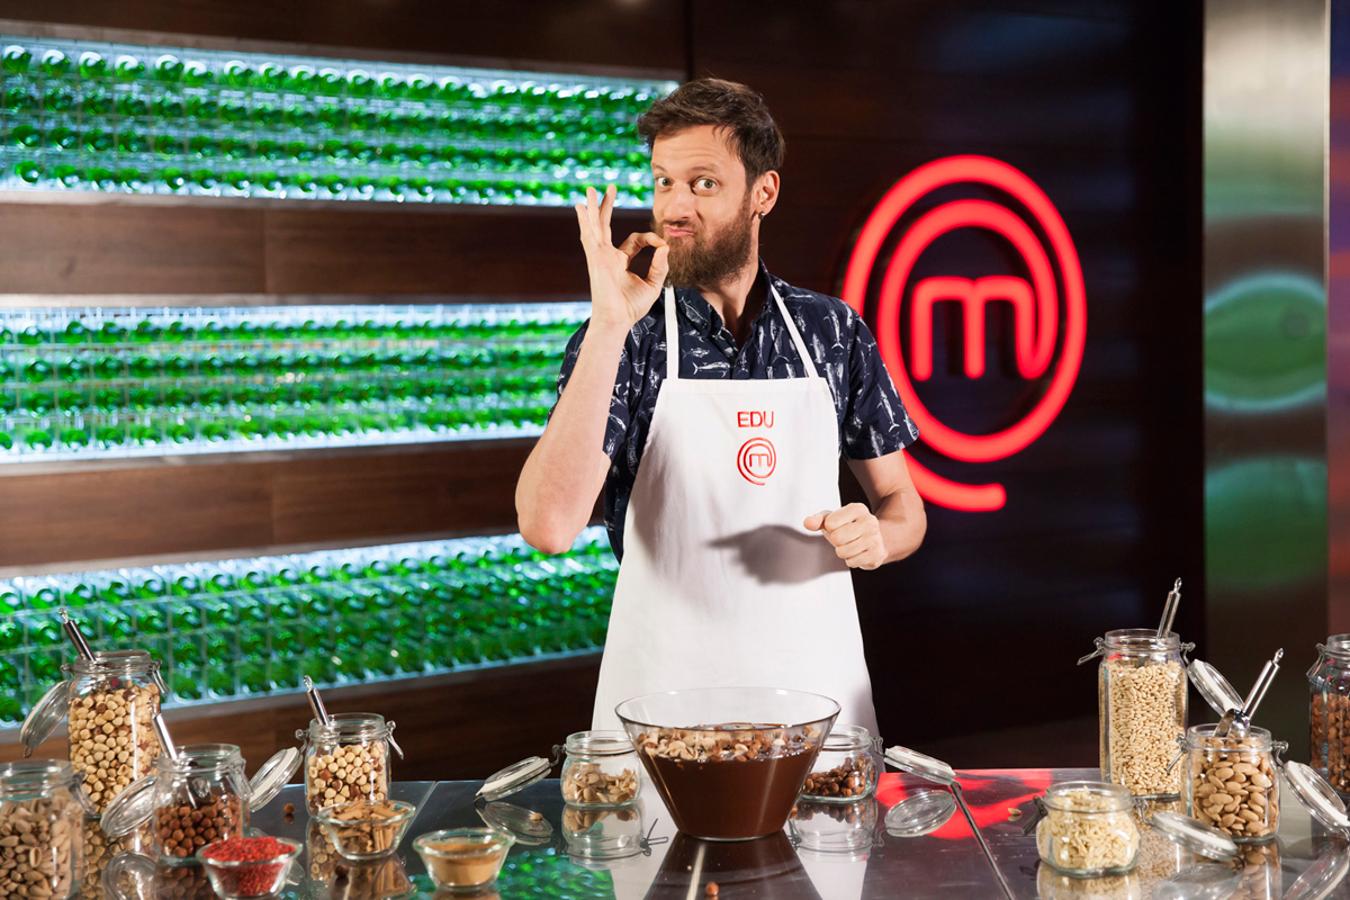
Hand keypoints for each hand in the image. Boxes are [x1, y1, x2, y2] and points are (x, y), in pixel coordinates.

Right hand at [575, 184, 669, 333]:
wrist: (617, 319)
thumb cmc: (631, 307)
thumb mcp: (652, 284)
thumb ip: (660, 265)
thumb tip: (666, 246)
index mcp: (619, 262)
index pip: (635, 240)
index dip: (651, 239)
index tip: (662, 245)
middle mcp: (607, 256)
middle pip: (605, 226)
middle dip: (607, 207)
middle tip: (609, 188)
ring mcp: (600, 256)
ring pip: (595, 226)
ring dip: (594, 207)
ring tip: (590, 190)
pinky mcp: (596, 257)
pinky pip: (590, 234)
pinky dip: (586, 220)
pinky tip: (582, 207)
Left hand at [803, 503, 886, 570]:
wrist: (872, 540)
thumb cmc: (848, 527)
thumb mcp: (832, 519)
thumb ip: (818, 520)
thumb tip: (808, 523)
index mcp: (858, 509)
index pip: (830, 523)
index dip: (830, 527)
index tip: (838, 526)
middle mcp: (870, 521)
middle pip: (837, 538)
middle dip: (836, 541)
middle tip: (844, 538)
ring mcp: (875, 538)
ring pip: (843, 552)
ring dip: (842, 552)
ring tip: (851, 545)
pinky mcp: (877, 554)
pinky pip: (851, 562)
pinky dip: (850, 560)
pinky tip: (858, 553)